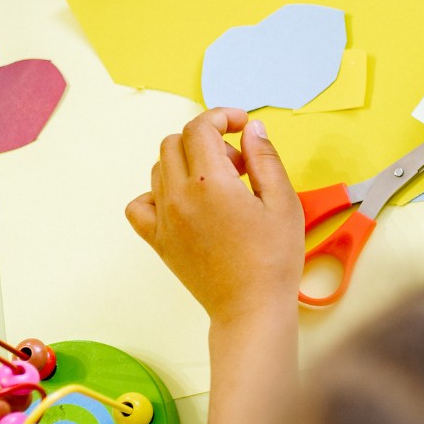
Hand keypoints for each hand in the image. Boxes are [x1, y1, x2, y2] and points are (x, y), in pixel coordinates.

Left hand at [126, 108, 303, 324]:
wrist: (251, 307)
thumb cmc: (273, 259)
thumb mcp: (283, 201)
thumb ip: (265, 158)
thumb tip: (251, 128)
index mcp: (209, 181)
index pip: (200, 127)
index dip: (221, 117)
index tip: (241, 125)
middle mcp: (178, 195)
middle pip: (175, 142)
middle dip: (207, 140)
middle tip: (238, 163)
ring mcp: (163, 218)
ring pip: (159, 168)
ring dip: (187, 163)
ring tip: (219, 185)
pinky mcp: (158, 240)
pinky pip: (140, 204)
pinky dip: (157, 193)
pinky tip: (184, 203)